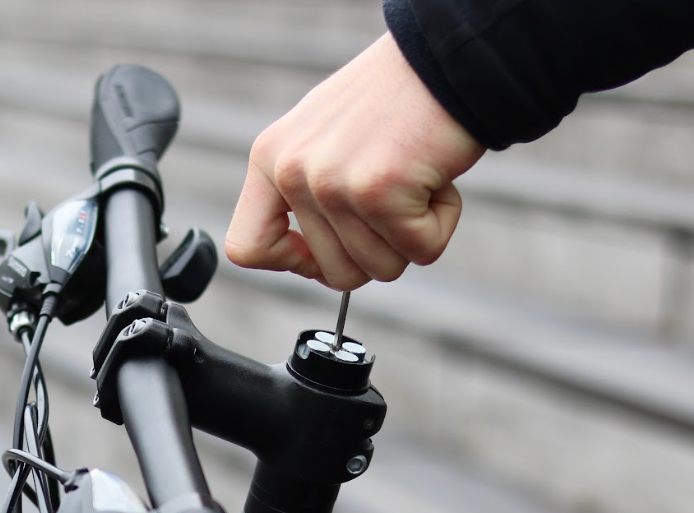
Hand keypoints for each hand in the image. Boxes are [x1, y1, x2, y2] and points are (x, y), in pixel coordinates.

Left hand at [225, 33, 486, 289]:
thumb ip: (302, 198)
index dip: (293, 263)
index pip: (247, 248)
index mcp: (269, 160)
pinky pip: (420, 251)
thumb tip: (307, 263)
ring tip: (414, 183)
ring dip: (412, 236)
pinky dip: (440, 225)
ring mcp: (331, 183)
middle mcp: (291, 172)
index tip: (324, 249)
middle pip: (335, 274)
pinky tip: (436, 181)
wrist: (446, 57)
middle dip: (378, 251)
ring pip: (379, 269)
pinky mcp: (378, 191)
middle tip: (395, 202)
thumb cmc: (392, 104)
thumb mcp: (322, 144)